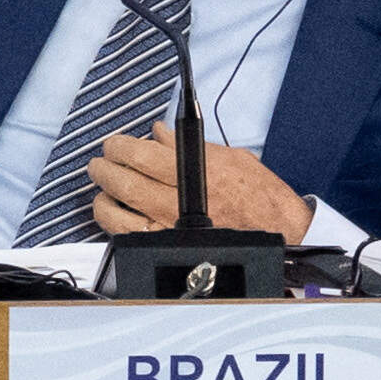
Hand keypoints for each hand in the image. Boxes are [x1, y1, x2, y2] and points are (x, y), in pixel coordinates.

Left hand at [84, 120, 317, 240]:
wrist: (280, 230)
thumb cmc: (260, 195)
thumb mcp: (230, 157)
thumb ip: (189, 145)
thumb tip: (159, 133)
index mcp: (195, 172)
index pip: (141, 155)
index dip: (120, 146)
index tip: (114, 143)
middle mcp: (179, 201)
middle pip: (124, 181)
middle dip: (104, 168)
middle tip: (100, 161)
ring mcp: (171, 228)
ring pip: (118, 212)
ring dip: (102, 196)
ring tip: (101, 185)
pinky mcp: (169, 246)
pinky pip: (128, 236)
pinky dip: (113, 221)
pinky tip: (111, 211)